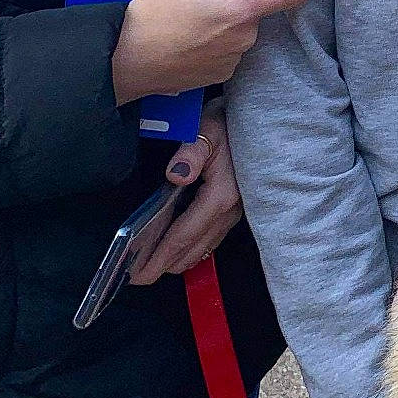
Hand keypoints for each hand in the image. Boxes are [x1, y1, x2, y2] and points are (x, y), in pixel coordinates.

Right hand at [111, 0, 322, 104]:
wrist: (124, 61)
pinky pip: (230, 45)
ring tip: (188, 13)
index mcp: (242, 10)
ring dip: (227, 13)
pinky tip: (188, 33)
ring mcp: (235, 59)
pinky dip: (217, 34)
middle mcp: (246, 38)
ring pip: (243, 25)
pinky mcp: (222, 74)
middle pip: (258, 5)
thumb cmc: (153, 14)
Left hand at [129, 106, 242, 283]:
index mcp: (220, 196)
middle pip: (192, 249)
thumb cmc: (229, 123)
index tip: (138, 275)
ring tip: (152, 265)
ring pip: (202, 248)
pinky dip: (191, 249)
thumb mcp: (206, 129)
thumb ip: (190, 151)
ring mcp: (234, 213)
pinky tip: (177, 250)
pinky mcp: (235, 210)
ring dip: (177, 260)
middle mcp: (229, 211)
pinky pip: (210, 239)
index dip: (159, 258)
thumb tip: (176, 175)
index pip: (183, 236)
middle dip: (163, 266)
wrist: (261, 122)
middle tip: (137, 276)